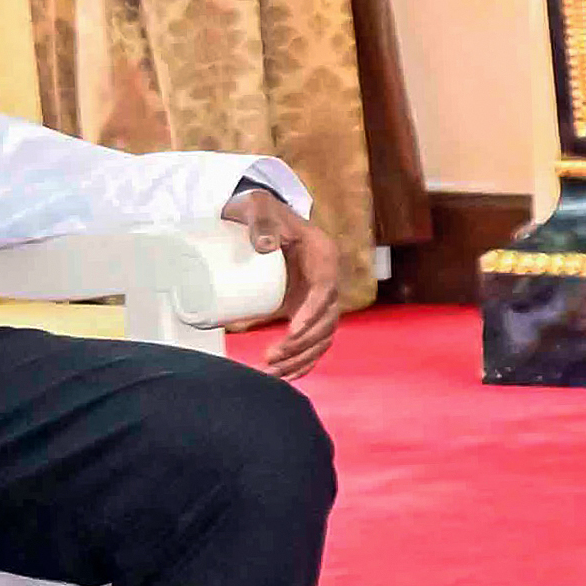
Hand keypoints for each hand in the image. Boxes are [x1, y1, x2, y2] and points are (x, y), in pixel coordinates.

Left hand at [226, 182, 352, 379]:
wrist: (257, 217)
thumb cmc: (259, 211)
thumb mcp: (259, 208)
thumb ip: (262, 222)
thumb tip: (266, 246)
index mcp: (323, 255)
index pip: (326, 289)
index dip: (313, 312)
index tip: (292, 329)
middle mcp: (327, 280)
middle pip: (328, 320)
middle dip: (303, 344)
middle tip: (272, 356)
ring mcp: (317, 299)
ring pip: (322, 337)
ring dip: (302, 359)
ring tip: (273, 372)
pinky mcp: (306, 311)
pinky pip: (313, 342)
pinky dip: (303, 362)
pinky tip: (285, 376)